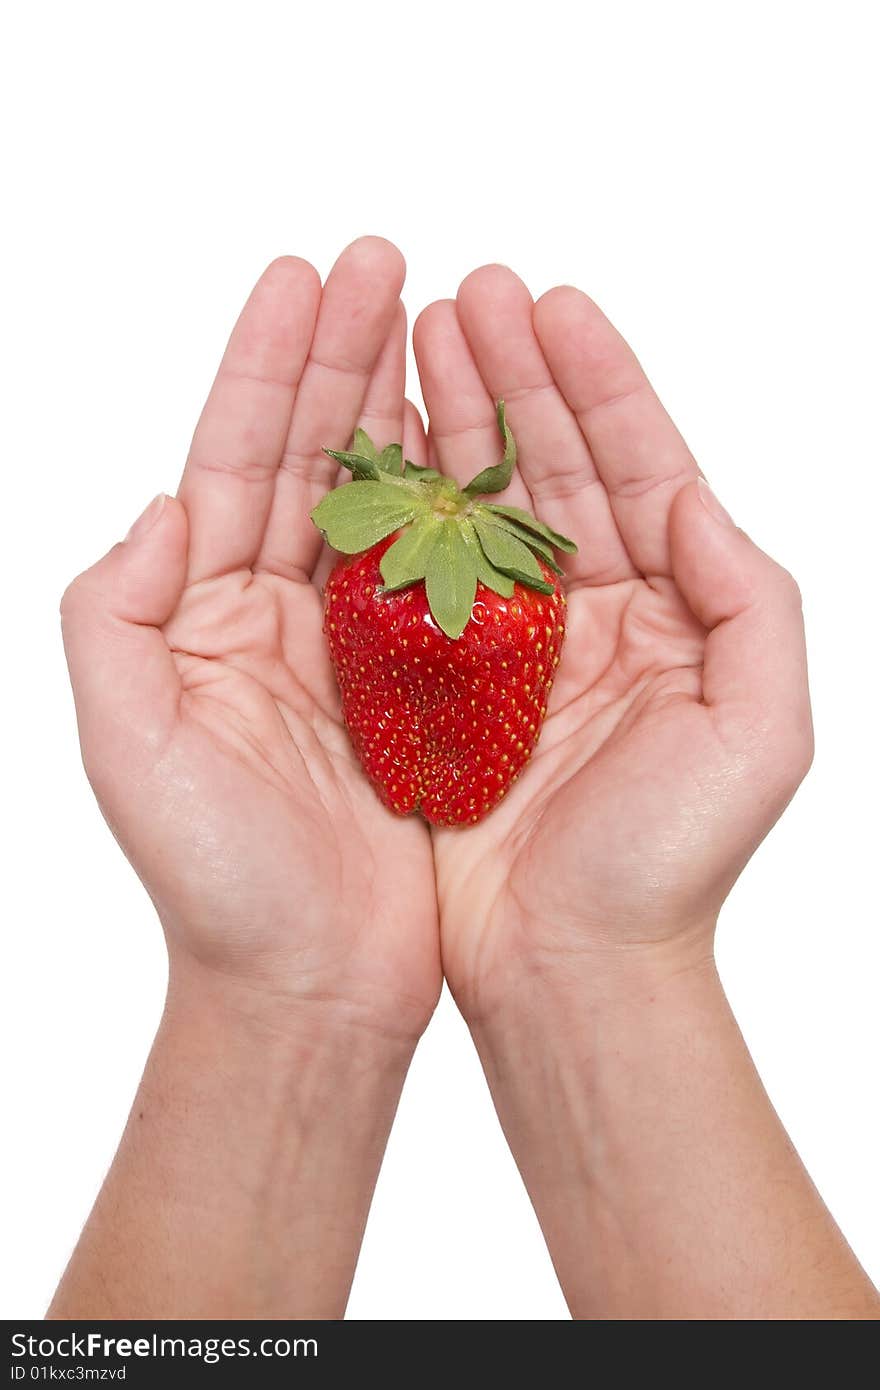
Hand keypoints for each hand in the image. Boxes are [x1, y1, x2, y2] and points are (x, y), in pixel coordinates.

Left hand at [61, 238, 440, 1042]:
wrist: (309, 983)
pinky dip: (466, 506)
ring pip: (387, 500)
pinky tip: (487, 440)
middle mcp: (278, 613)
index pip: (234, 457)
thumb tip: (166, 499)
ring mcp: (357, 645)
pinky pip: (451, 577)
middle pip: (314, 456)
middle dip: (346, 356)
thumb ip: (116, 612)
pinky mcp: (427, 688)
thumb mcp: (128, 743)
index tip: (306, 275)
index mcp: (204, 612)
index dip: (268, 364)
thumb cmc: (214, 880)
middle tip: (386, 259)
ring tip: (444, 320)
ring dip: (410, 408)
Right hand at [413, 265, 812, 1019]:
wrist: (570, 967)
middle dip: (513, 375)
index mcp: (667, 610)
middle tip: (468, 291)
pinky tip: (375, 443)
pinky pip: (413, 578)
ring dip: (452, 417)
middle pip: (550, 467)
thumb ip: (751, 600)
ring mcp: (507, 643)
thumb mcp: (758, 731)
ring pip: (477, 506)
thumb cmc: (670, 865)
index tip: (555, 303)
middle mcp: (587, 613)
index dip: (599, 382)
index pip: (638, 468)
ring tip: (418, 332)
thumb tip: (696, 496)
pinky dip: (396, 509)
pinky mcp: (437, 683)